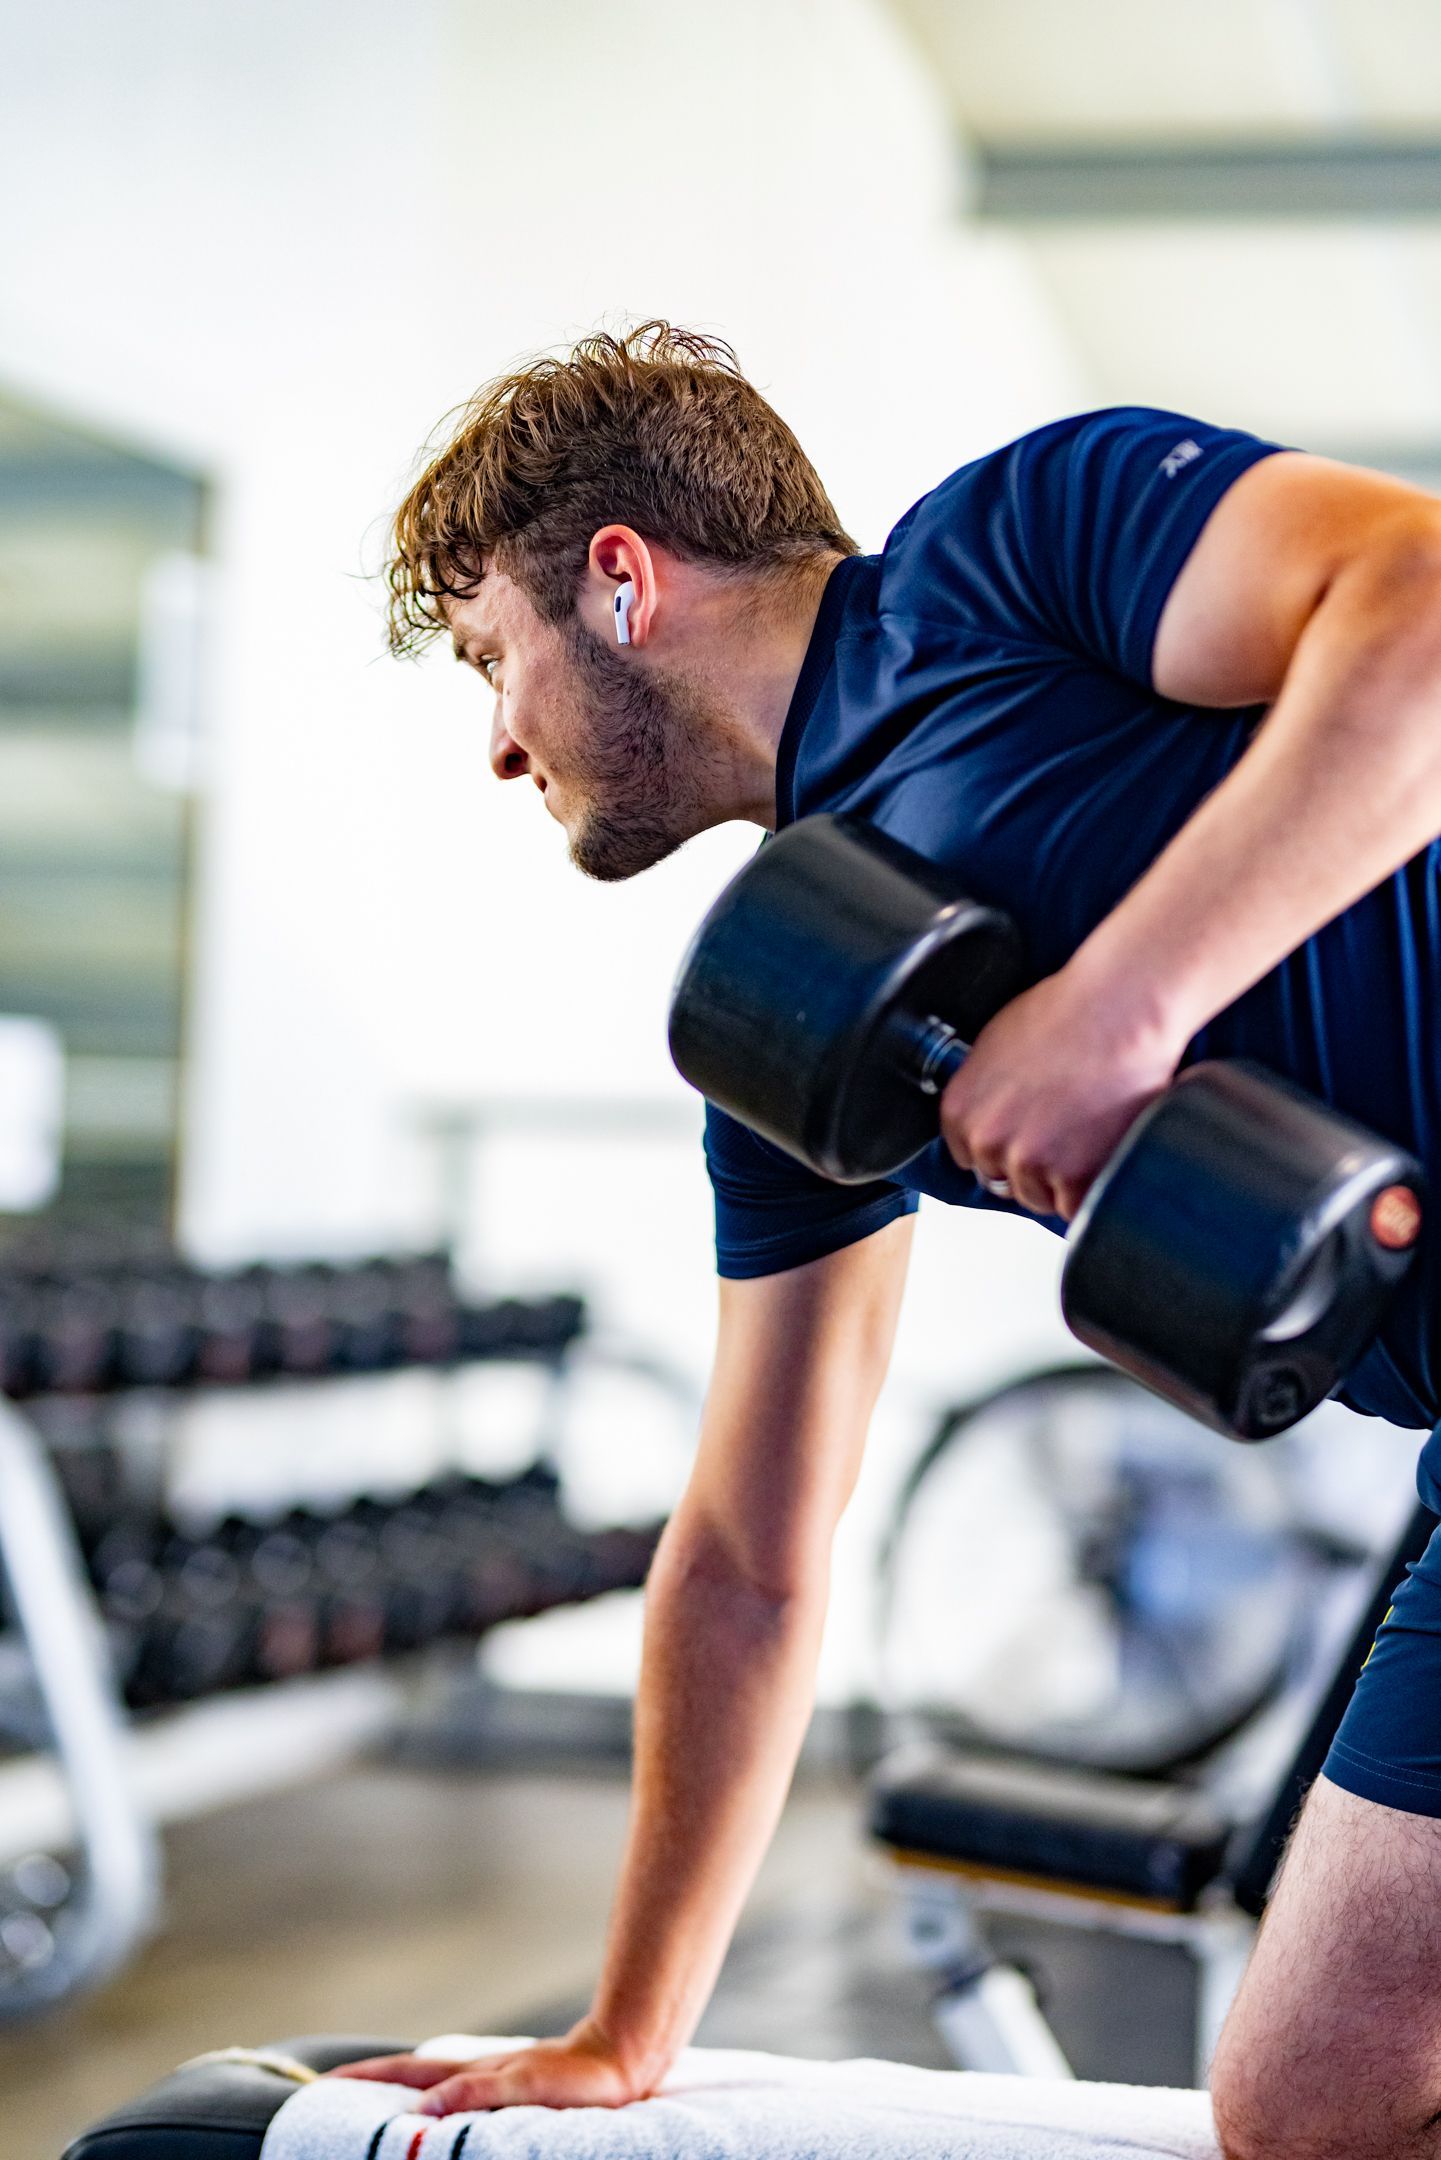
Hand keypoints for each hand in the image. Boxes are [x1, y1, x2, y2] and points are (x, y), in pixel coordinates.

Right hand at [328, 2017, 655, 2116]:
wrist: (620, 2060)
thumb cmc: (575, 2076)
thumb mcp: (519, 2086)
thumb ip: (471, 2097)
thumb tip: (420, 2112)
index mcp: (469, 2075)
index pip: (404, 2076)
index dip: (364, 2081)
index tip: (322, 2085)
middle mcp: (473, 2074)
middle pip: (410, 2078)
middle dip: (370, 2085)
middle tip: (330, 2095)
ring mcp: (490, 2078)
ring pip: (433, 2085)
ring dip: (399, 2093)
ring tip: (371, 2107)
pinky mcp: (511, 2089)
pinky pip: (460, 2096)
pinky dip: (436, 2102)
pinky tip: (437, 2112)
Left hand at [939, 962, 1187, 1220]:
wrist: (1120, 1007)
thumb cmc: (1068, 1012)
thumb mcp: (997, 1044)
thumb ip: (984, 1091)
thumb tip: (988, 1113)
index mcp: (959, 1111)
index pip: (970, 1156)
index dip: (1006, 1147)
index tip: (1030, 1135)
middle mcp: (986, 1141)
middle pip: (1005, 1180)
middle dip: (1034, 1164)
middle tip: (1069, 1130)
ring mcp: (1028, 1162)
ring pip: (1041, 1197)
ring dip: (1065, 1180)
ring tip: (1091, 1133)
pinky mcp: (1072, 1178)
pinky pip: (1076, 1209)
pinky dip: (1093, 1190)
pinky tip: (1105, 1151)